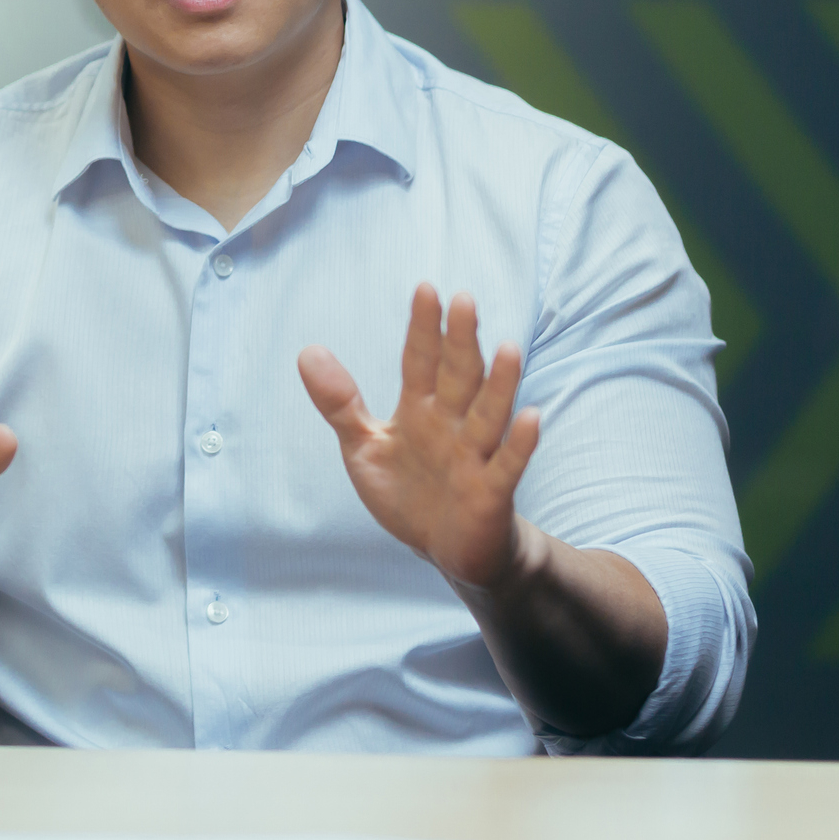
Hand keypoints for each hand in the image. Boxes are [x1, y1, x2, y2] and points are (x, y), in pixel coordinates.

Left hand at [298, 284, 539, 589]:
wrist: (447, 550)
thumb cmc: (410, 492)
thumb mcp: (364, 447)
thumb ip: (340, 402)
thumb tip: (307, 351)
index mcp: (420, 410)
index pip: (421, 362)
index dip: (423, 328)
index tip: (426, 289)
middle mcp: (452, 425)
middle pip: (459, 378)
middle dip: (460, 342)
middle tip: (464, 301)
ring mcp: (474, 457)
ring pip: (489, 414)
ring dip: (499, 385)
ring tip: (507, 348)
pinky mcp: (491, 492)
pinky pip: (507, 466)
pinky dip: (519, 444)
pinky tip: (531, 417)